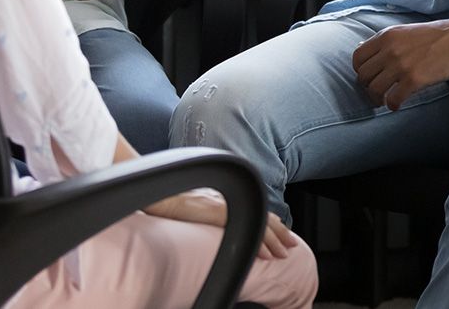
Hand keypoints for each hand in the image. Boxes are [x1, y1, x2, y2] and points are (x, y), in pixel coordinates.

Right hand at [143, 188, 300, 259]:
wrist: (157, 194)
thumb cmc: (170, 199)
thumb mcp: (195, 204)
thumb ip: (209, 210)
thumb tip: (213, 219)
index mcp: (225, 198)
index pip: (255, 209)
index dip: (271, 222)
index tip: (282, 233)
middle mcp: (229, 199)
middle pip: (262, 216)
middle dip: (280, 232)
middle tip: (291, 246)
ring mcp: (225, 206)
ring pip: (258, 224)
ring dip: (273, 240)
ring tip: (282, 254)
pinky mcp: (218, 213)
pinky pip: (244, 229)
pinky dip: (257, 243)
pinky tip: (263, 254)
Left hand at [352, 16, 448, 109]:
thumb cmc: (441, 35)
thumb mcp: (408, 31)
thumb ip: (388, 42)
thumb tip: (367, 51)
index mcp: (387, 36)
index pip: (358, 57)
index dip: (360, 71)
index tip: (369, 79)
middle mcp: (390, 49)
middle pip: (363, 76)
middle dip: (367, 88)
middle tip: (377, 94)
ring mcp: (401, 64)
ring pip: (374, 89)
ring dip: (378, 99)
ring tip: (386, 101)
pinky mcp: (415, 79)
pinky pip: (393, 99)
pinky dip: (393, 105)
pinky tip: (398, 105)